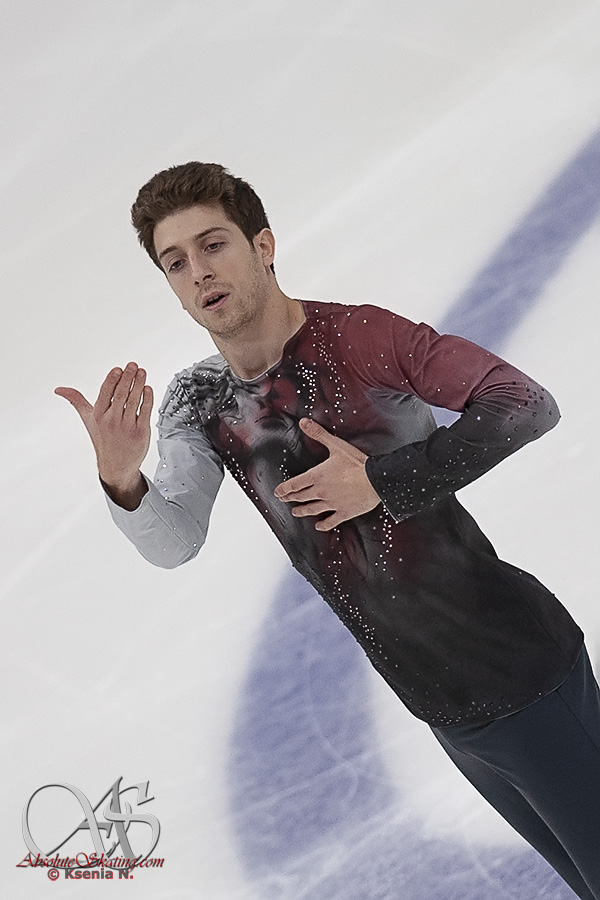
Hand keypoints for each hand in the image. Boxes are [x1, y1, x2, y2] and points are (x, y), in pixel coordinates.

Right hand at [55, 362, 153, 491]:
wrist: (116, 466)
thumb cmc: (103, 439)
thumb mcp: (88, 420)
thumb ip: (76, 401)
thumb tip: (59, 390)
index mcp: (98, 415)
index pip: (105, 393)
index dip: (112, 380)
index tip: (118, 369)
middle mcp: (112, 420)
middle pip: (121, 394)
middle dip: (127, 378)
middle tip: (133, 365)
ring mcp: (127, 426)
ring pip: (134, 401)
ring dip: (139, 384)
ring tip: (141, 372)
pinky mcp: (141, 432)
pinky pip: (145, 412)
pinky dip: (147, 399)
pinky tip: (148, 389)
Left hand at [274, 418, 379, 530]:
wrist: (376, 480)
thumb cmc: (357, 463)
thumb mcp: (336, 445)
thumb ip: (318, 434)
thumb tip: (304, 423)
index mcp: (317, 476)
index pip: (295, 484)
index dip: (284, 488)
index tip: (278, 492)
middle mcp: (322, 492)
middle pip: (301, 497)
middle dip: (290, 498)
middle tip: (284, 499)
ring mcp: (332, 504)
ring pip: (312, 509)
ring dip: (302, 511)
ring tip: (296, 512)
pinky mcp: (344, 512)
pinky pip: (330, 521)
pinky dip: (323, 525)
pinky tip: (319, 526)